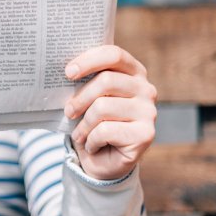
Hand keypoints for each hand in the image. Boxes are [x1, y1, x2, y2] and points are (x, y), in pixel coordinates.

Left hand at [64, 45, 156, 179]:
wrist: (103, 161)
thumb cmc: (92, 123)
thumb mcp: (87, 98)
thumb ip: (84, 81)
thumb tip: (66, 70)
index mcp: (133, 72)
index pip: (114, 55)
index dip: (89, 60)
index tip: (68, 73)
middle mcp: (146, 89)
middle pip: (106, 81)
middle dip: (80, 98)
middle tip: (68, 112)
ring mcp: (149, 111)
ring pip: (103, 107)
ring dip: (84, 124)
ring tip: (80, 134)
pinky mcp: (146, 134)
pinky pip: (106, 130)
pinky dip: (91, 140)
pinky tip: (92, 145)